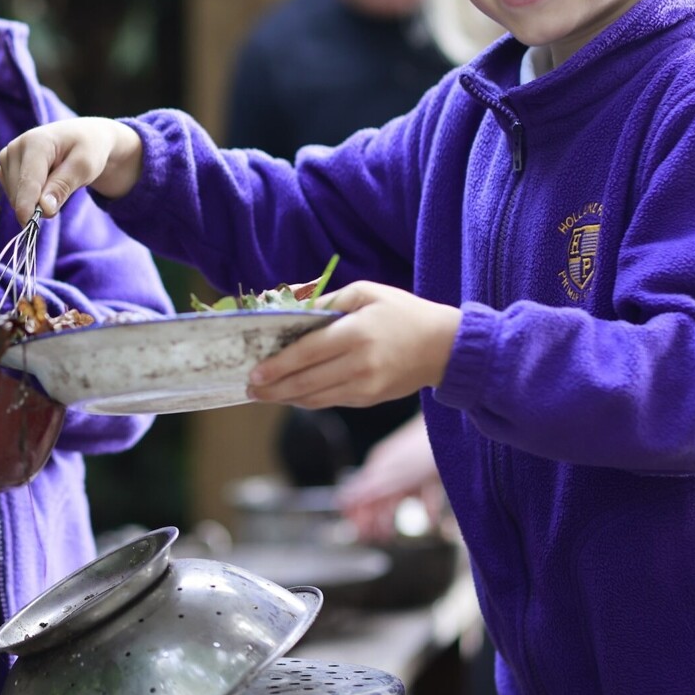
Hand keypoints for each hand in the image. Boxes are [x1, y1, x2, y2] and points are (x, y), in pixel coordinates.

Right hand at [0, 118, 143, 218]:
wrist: (84, 137)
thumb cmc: (88, 149)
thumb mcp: (85, 166)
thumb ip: (63, 186)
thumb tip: (43, 208)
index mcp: (36, 142)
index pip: (28, 181)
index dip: (27, 206)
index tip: (29, 226)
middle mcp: (16, 147)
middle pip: (18, 192)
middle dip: (38, 204)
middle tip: (63, 193)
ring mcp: (8, 156)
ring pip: (13, 195)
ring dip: (33, 201)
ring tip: (56, 182)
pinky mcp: (5, 166)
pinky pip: (12, 193)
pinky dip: (28, 197)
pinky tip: (44, 183)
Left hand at [245, 281, 458, 408]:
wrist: (444, 346)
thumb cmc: (402, 312)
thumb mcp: (366, 293)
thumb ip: (326, 302)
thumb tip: (291, 311)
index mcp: (356, 334)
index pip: (307, 353)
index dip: (277, 366)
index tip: (254, 373)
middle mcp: (359, 364)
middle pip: (306, 382)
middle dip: (273, 388)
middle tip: (249, 388)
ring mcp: (365, 386)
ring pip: (316, 398)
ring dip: (286, 398)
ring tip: (263, 394)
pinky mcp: (370, 398)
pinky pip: (331, 401)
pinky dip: (308, 399)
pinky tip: (292, 394)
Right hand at [338, 413, 445, 540]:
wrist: (458, 432)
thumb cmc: (423, 451)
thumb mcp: (393, 476)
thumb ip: (369, 490)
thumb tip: (340, 501)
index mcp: (379, 464)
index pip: (361, 492)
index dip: (357, 513)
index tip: (356, 533)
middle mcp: (393, 466)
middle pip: (380, 496)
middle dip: (375, 518)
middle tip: (373, 538)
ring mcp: (413, 468)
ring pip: (400, 496)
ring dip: (394, 515)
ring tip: (393, 535)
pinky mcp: (432, 471)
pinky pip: (425, 493)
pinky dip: (426, 508)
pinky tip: (430, 521)